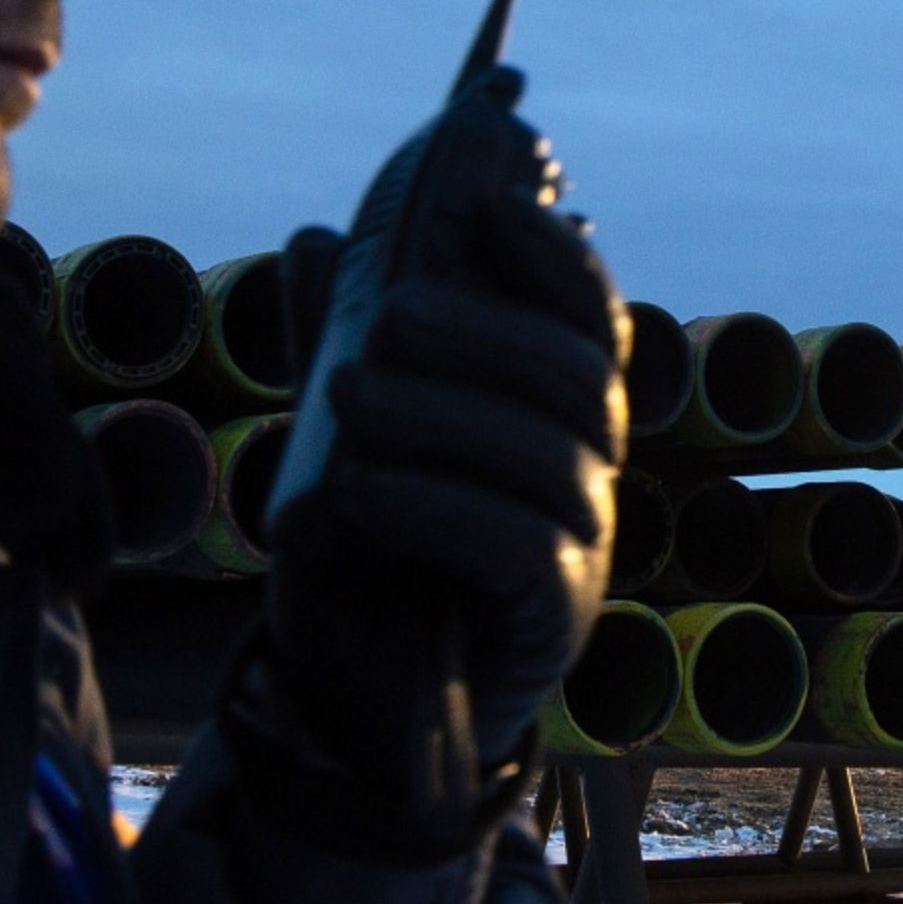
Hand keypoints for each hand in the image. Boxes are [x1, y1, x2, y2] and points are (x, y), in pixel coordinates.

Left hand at [241, 67, 624, 856]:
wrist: (350, 697)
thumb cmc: (364, 546)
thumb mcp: (340, 433)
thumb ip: (336, 342)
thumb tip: (313, 238)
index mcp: (557, 412)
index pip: (588, 318)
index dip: (556, 256)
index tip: (494, 206)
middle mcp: (589, 471)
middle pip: (576, 377)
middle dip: (484, 329)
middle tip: (388, 311)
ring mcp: (582, 547)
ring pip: (547, 455)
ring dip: (441, 412)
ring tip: (344, 392)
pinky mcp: (552, 621)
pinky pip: (517, 547)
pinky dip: (434, 505)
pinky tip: (357, 490)